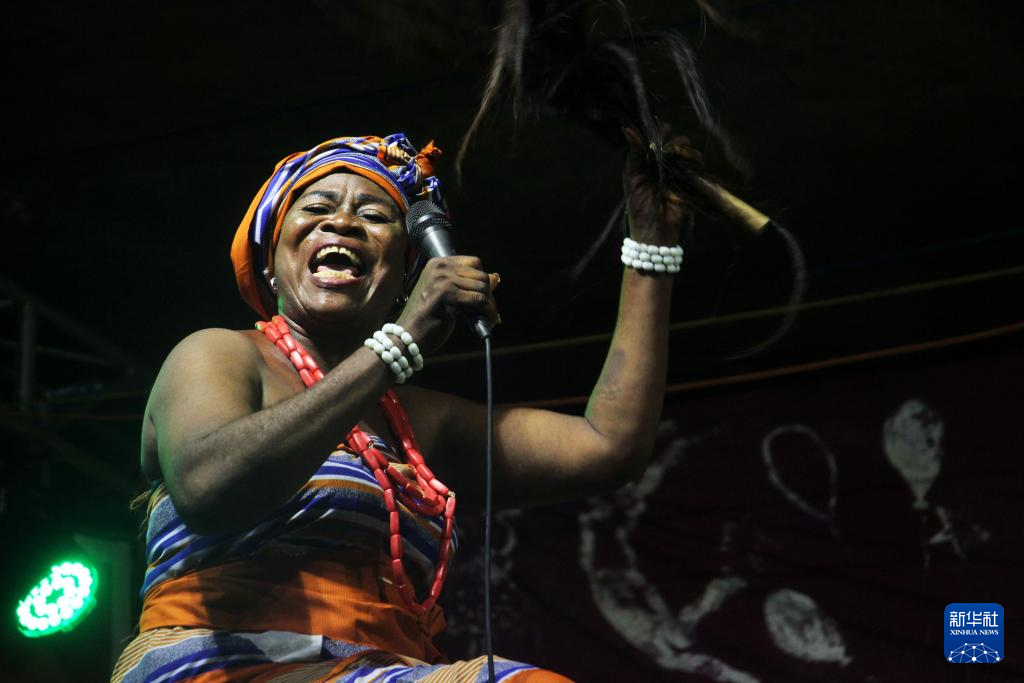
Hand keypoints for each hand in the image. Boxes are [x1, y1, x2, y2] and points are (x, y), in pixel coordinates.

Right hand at [396, 256, 499, 355]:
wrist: (408, 337)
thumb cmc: (427, 319)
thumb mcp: (448, 296)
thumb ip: (468, 285)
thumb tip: (496, 277)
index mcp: (437, 264)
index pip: (474, 263)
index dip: (483, 281)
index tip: (484, 298)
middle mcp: (439, 268)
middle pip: (481, 275)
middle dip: (489, 295)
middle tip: (489, 311)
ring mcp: (442, 280)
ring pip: (483, 288)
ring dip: (490, 305)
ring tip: (489, 318)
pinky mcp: (447, 295)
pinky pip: (479, 300)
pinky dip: (487, 312)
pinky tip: (488, 321)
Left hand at [622, 125, 698, 244]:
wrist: (655, 230)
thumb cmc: (639, 207)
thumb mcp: (632, 178)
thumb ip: (633, 154)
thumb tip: (627, 129)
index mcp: (646, 162)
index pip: (654, 139)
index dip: (659, 131)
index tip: (662, 130)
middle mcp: (662, 164)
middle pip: (673, 141)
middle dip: (672, 140)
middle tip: (667, 148)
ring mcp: (677, 171)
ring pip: (686, 149)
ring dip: (682, 148)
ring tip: (675, 156)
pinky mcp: (690, 179)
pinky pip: (696, 162)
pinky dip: (693, 158)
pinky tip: (686, 162)